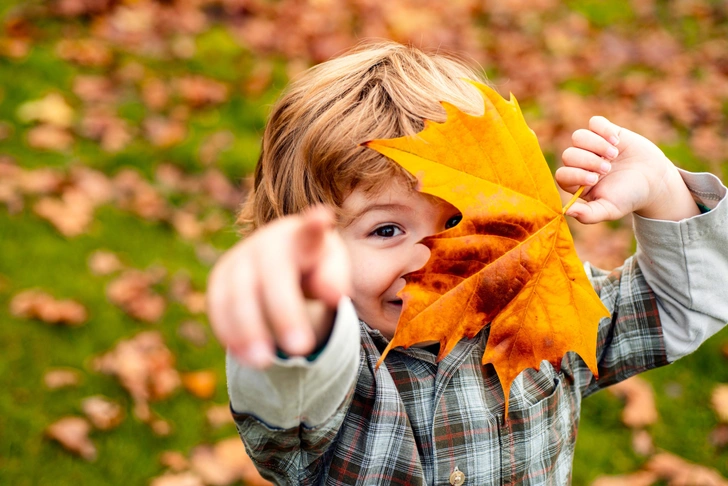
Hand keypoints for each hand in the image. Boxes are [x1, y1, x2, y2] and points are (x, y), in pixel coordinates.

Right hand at [207, 206, 351, 367]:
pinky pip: (218, 306)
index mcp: (301, 236)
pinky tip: (246, 357)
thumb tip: (333, 295)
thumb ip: (335, 279)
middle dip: (285, 312)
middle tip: (302, 348)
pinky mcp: (219, 279)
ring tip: (265, 363)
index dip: (314, 225)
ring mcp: (239, 259)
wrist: (280, 261)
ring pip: (238, 293)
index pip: (309, 229)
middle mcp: (266, 242)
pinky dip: (230, 333)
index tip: (322, 218)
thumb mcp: (331, 270)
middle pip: (273, 274)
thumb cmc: (313, 266)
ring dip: (249, 330)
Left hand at [556, 116, 698, 223]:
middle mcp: (581, 164)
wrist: (654, 181)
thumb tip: (567, 211)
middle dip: (588, 160)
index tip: (595, 179)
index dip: (575, 174)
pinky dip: (604, 130)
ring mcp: (592, 146)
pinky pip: (594, 123)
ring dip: (596, 144)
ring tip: (614, 155)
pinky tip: (617, 141)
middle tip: (607, 168)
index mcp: (577, 183)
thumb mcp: (610, 210)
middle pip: (569, 154)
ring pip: (578, 136)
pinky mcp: (606, 132)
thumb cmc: (629, 197)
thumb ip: (588, 215)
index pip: (562, 175)